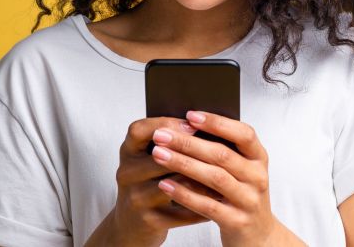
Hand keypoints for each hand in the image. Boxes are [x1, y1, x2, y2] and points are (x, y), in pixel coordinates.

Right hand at [98, 116, 226, 245]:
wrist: (131, 227)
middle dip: (192, 152)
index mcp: (128, 151)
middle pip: (160, 156)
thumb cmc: (148, 185)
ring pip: (175, 184)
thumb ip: (170, 144)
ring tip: (227, 176)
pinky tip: (219, 201)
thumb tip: (209, 127)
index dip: (165, 125)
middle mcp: (126, 172)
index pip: (139, 130)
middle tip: (221, 150)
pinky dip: (203, 205)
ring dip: (203, 180)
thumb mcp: (149, 161)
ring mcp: (136, 198)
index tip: (192, 125)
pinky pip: (182, 210)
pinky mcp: (148, 220)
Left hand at [150, 110, 280, 245]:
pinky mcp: (237, 222)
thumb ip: (222, 150)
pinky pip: (208, 206)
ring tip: (158, 155)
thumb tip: (186, 126)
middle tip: (161, 135)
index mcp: (259, 158)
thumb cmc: (241, 195)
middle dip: (188, 143)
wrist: (258, 236)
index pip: (244, 133)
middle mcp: (258, 177)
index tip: (190, 115)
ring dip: (183, 164)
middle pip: (222, 155)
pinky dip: (185, 193)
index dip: (217, 123)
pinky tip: (165, 185)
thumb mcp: (241, 170)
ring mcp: (249, 200)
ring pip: (214, 178)